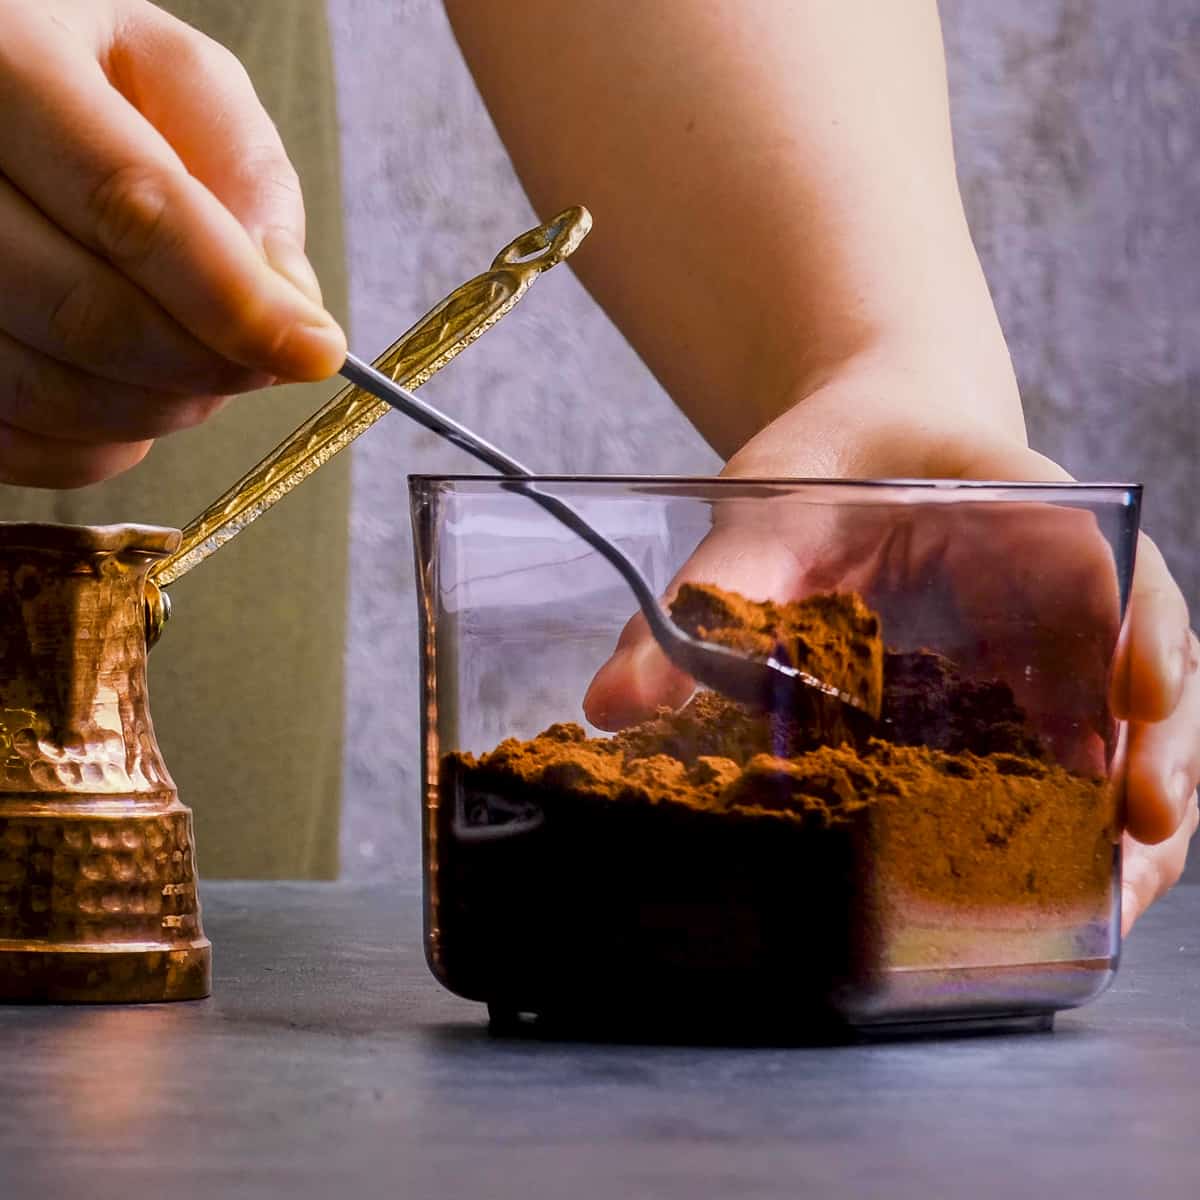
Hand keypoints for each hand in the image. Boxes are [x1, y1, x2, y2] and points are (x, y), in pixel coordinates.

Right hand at [0, 0, 345, 487]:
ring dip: (159, 408)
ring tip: (200, 362)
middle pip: (86, 314)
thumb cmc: (92, 79)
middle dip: (208, 365)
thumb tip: (295, 303)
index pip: (132, 210)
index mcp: (4, 61)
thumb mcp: (178, 82)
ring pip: (44, 389)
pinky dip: (95, 444)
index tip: (317, 350)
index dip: (238, 302)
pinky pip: (10, 441)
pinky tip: (131, 390)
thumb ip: (245, 176)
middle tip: (265, 361)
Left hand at [584, 360, 1197, 932]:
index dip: (1143, 625)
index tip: (1140, 693)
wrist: (861, 448)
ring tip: (1105, 904)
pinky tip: (1046, 882)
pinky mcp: (1021, 685)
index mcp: (1026, 504)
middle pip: (1148, 662)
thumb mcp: (767, 507)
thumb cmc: (830, 464)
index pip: (1112, 556)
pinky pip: (1066, 748)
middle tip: (1142, 839)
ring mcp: (1051, 638)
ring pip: (1125, 724)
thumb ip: (703, 593)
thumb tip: (614, 705)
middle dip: (1160, 753)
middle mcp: (1064, 578)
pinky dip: (1069, 815)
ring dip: (1130, 815)